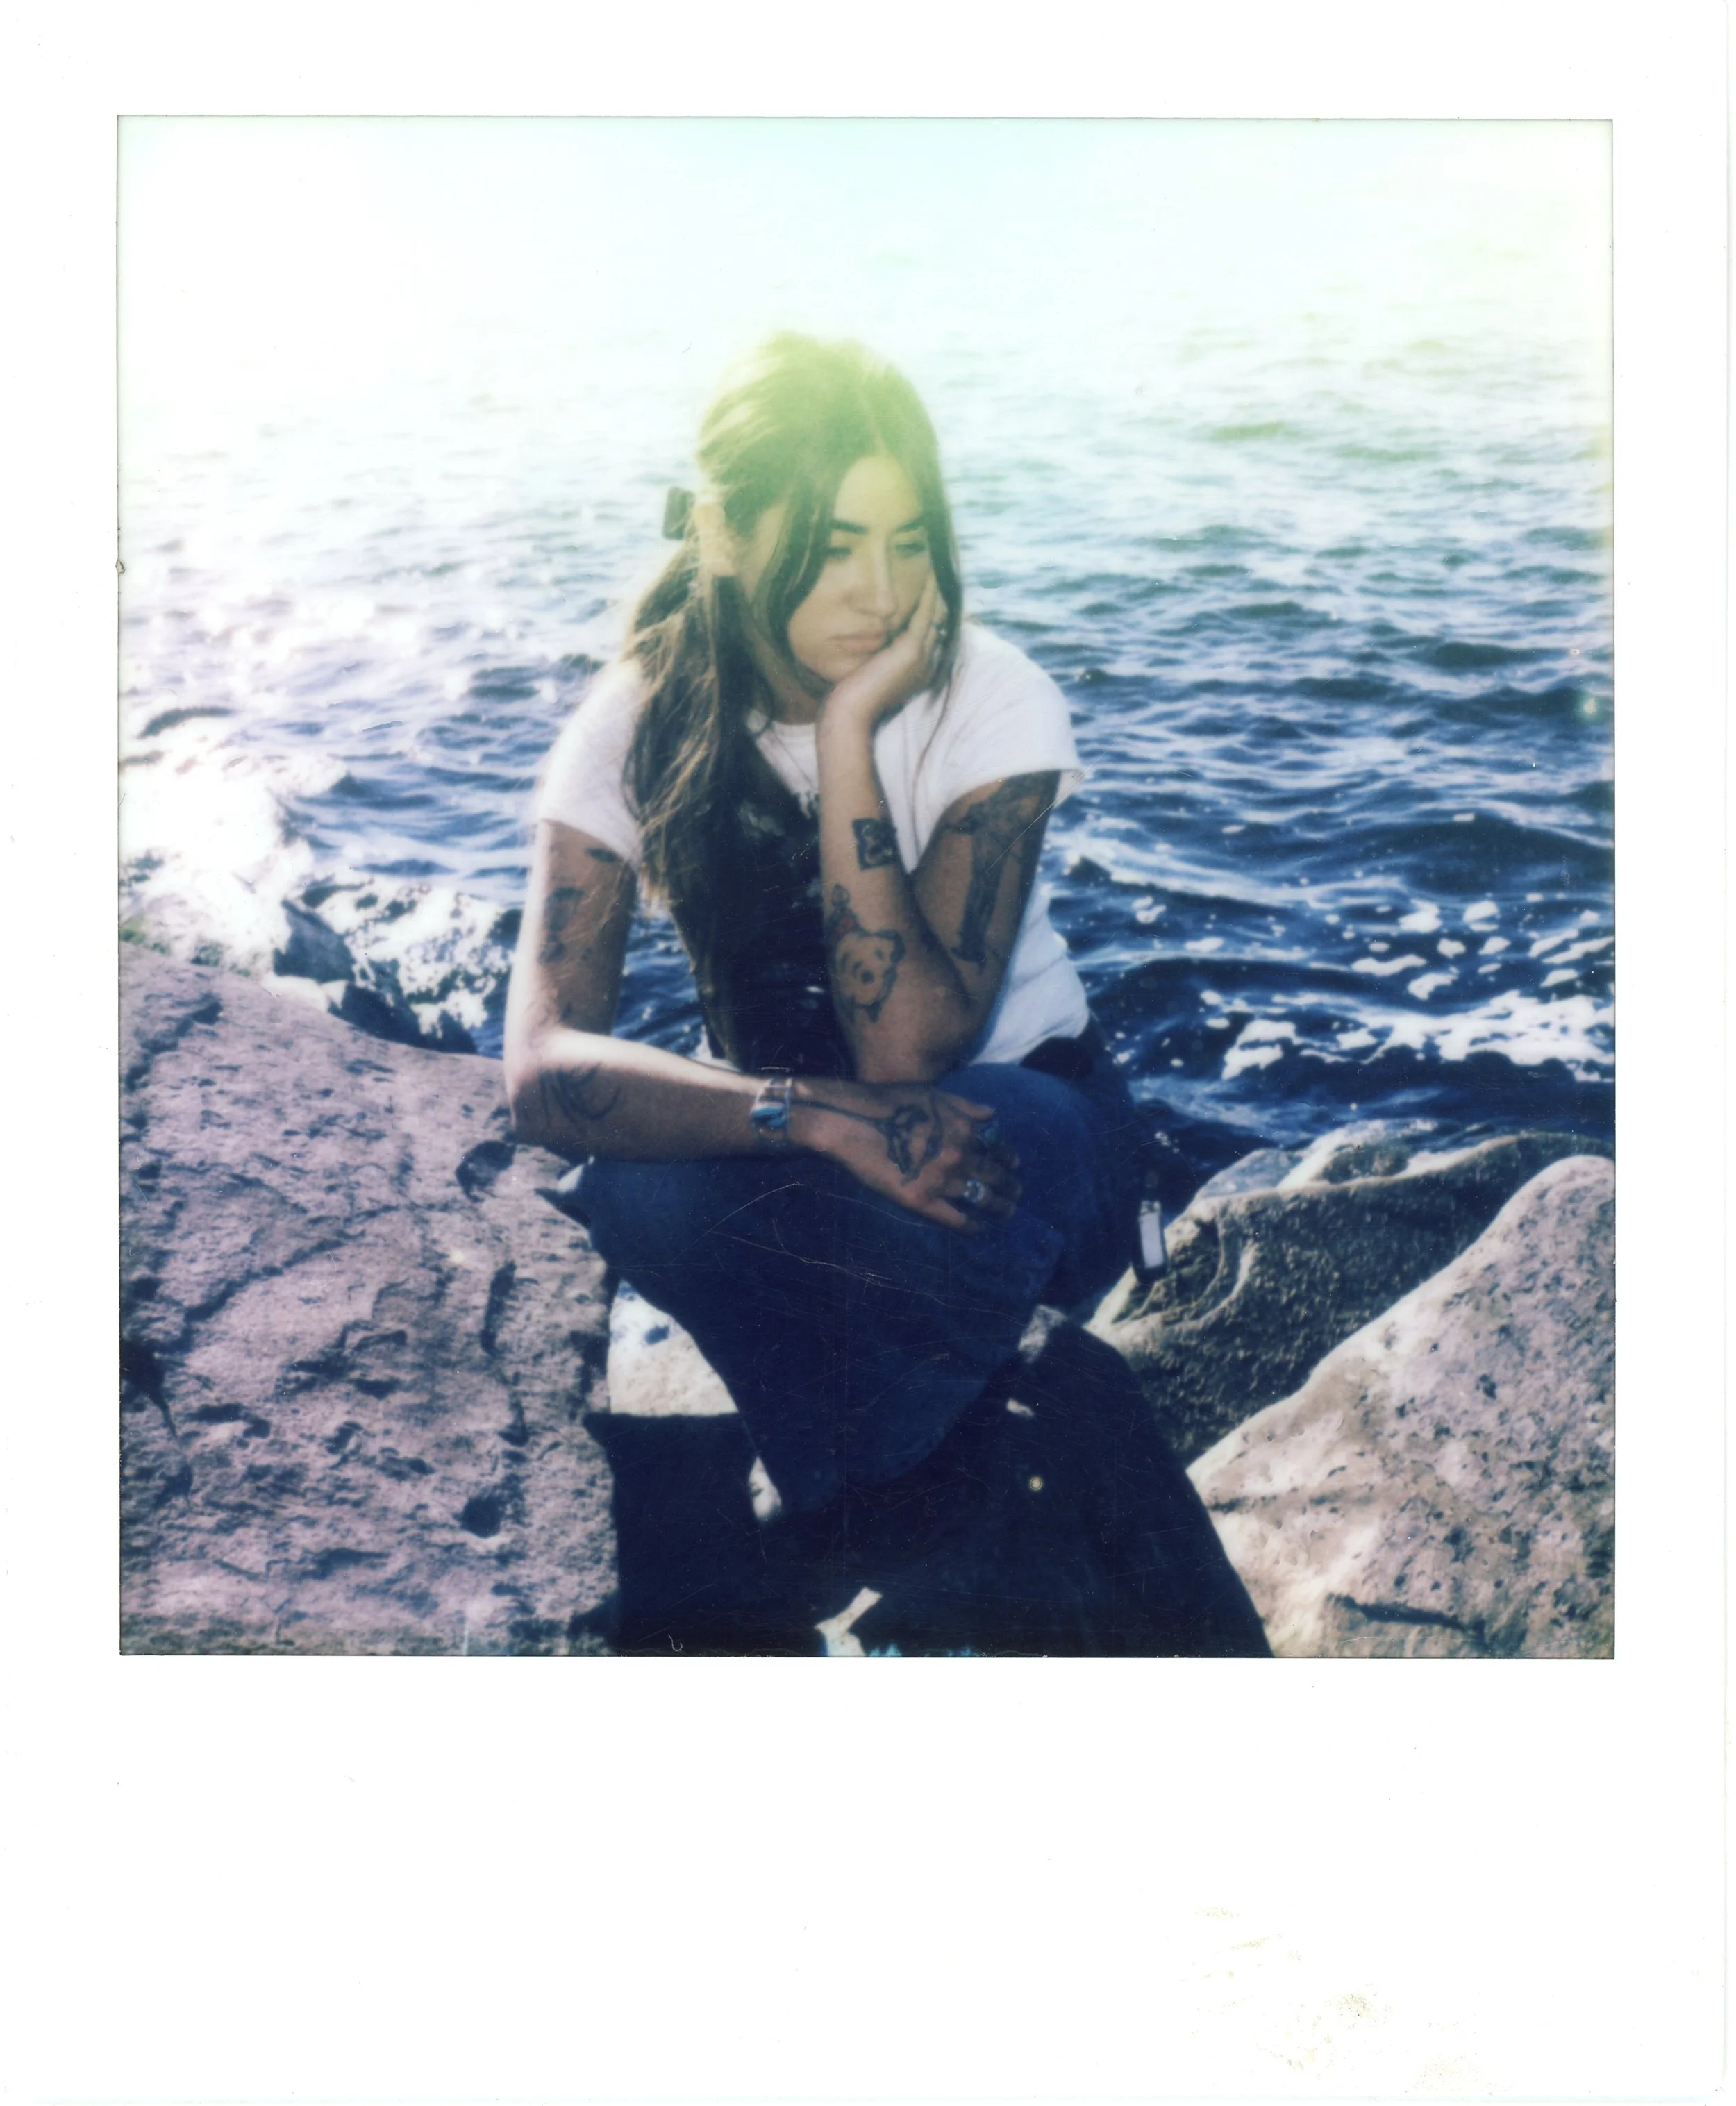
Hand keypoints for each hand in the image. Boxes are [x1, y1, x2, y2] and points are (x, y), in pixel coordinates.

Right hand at [790, 1075, 1019, 1232]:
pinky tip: (978, 1229)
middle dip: (1011, 1187)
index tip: (1014, 1166)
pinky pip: (956, 1219)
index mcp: (964, 1129)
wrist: (853, 1121)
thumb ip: (966, 1106)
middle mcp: (960, 1155)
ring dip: (999, 1208)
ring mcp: (942, 1180)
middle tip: (1017, 1194)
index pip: (998, 1148)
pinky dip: (971, 1226)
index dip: (1010, 1159)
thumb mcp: (934, 1094)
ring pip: (982, 1198)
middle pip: (996, 1176)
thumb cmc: (890, 1102)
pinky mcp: (921, 1200)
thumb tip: (993, 1115)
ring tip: (1006, 1213)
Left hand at [820, 573, 946, 734]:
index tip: (932, 593)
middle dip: (940, 600)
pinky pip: (924, 614)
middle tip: (940, 573)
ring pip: (935, 616)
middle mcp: (927, 664)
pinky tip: (929, 576)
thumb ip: (882, 661)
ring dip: (937, 591)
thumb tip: (879, 648)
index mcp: (920, 672)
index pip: (932, 637)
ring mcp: (923, 657)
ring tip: (937, 568)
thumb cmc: (855, 697)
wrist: (852, 712)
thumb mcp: (872, 675)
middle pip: (938, 624)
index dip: (934, 614)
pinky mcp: (912, 649)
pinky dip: (928, 594)